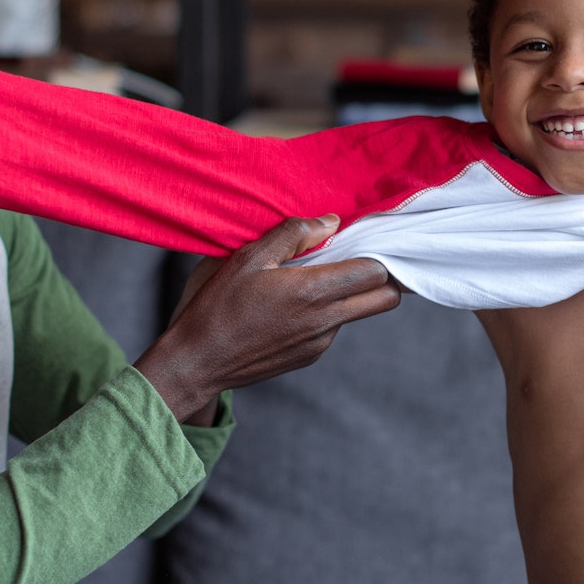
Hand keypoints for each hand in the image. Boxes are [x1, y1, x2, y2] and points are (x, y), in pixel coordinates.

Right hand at [135, 216, 397, 422]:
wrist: (197, 361)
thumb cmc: (217, 305)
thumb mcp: (248, 257)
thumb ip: (293, 235)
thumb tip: (330, 222)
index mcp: (313, 291)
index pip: (376, 272)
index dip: (376, 253)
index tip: (361, 241)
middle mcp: (325, 320)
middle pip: (386, 299)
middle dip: (382, 278)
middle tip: (357, 260)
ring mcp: (320, 342)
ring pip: (357, 313)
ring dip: (347, 295)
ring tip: (310, 281)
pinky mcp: (309, 357)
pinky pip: (332, 329)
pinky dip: (324, 314)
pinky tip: (290, 306)